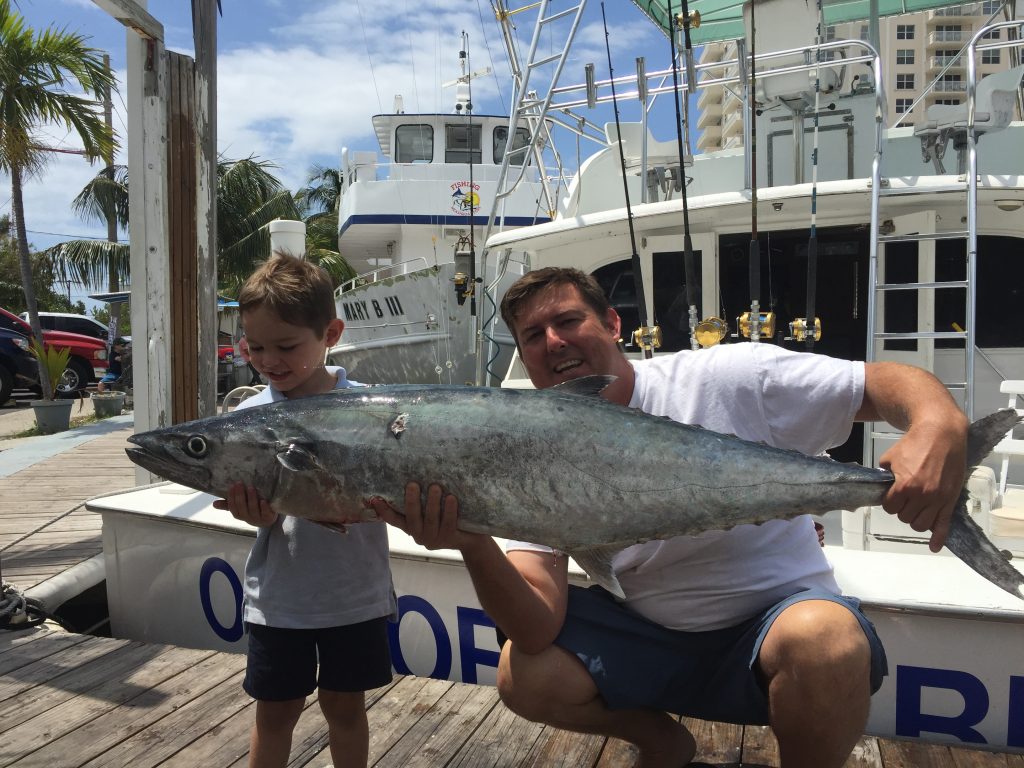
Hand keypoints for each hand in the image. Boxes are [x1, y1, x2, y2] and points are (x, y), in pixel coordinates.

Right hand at [212, 482, 278, 526]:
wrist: (268, 518)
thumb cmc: (252, 509)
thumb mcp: (240, 507)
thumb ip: (228, 505)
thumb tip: (214, 504)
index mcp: (239, 514)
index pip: (232, 507)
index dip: (231, 497)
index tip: (232, 486)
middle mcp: (247, 518)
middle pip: (242, 507)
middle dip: (240, 495)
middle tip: (240, 483)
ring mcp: (258, 518)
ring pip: (253, 509)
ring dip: (251, 499)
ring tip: (251, 488)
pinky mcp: (269, 518)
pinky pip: (266, 513)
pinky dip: (264, 507)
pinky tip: (263, 501)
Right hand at [368, 482, 481, 551]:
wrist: (473, 538)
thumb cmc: (449, 517)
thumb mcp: (432, 509)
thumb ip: (422, 499)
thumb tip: (414, 471)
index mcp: (412, 527)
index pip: (394, 520)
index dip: (384, 510)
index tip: (375, 498)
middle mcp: (420, 535)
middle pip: (412, 518)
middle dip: (412, 501)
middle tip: (413, 484)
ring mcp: (435, 539)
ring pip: (431, 520)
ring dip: (432, 503)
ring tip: (435, 487)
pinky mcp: (450, 540)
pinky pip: (449, 523)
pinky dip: (450, 510)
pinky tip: (452, 498)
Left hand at [878, 418, 966, 551]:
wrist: (942, 434)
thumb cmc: (914, 444)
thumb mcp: (890, 458)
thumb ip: (886, 478)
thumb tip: (885, 491)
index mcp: (905, 486)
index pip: (889, 508)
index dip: (889, 502)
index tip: (893, 495)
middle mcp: (922, 496)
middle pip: (905, 518)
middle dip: (903, 509)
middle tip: (906, 497)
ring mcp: (938, 500)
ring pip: (921, 524)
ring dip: (916, 518)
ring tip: (916, 506)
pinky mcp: (950, 500)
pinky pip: (944, 524)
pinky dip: (939, 537)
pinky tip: (934, 546)